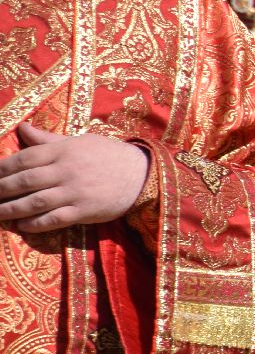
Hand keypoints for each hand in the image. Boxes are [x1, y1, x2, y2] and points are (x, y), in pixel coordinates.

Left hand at [0, 124, 150, 233]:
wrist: (142, 174)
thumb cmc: (108, 155)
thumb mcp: (80, 142)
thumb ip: (48, 140)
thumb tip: (23, 127)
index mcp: (65, 151)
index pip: (25, 158)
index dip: (2, 168)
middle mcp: (67, 170)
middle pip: (25, 181)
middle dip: (1, 190)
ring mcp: (76, 192)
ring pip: (35, 202)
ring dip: (11, 210)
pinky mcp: (85, 211)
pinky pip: (54, 219)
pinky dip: (36, 224)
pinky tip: (22, 226)